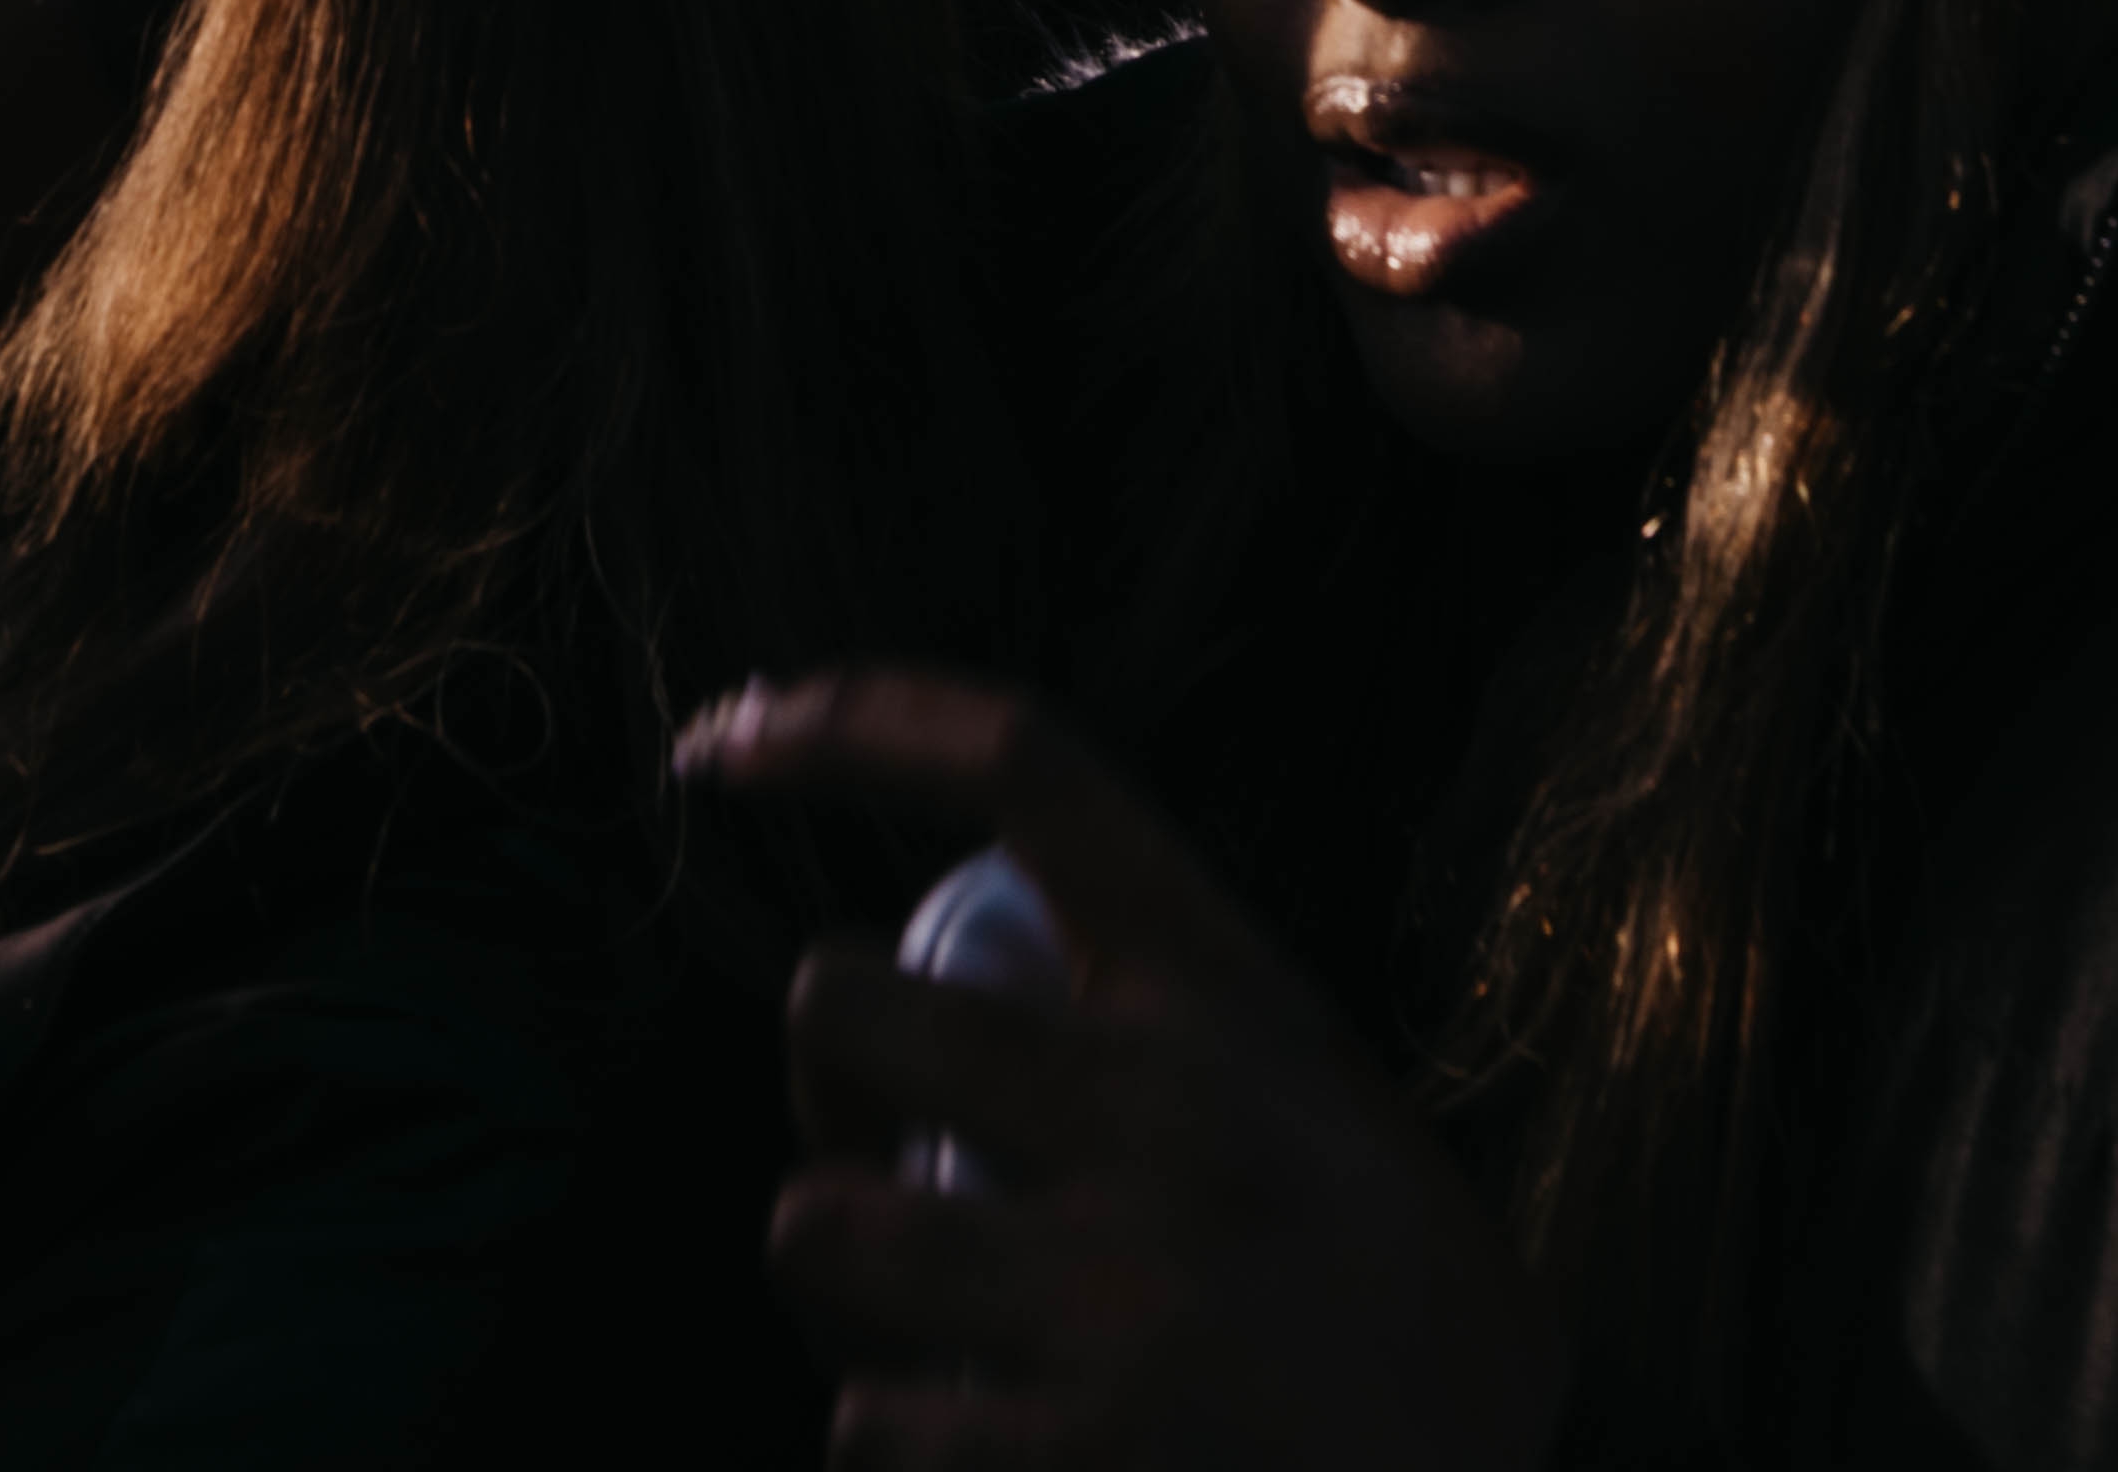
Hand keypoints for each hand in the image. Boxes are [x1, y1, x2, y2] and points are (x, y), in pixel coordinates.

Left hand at [676, 670, 1558, 1471]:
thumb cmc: (1394, 1313)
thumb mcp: (1313, 1104)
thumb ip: (1153, 1031)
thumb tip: (932, 1002)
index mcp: (1229, 994)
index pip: (1028, 767)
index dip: (853, 718)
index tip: (722, 735)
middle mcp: (1168, 1107)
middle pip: (834, 1002)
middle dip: (827, 1090)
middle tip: (892, 1166)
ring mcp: (1120, 1282)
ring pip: (811, 1224)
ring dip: (846, 1291)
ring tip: (938, 1331)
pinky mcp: (1081, 1449)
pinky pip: (859, 1423)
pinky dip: (900, 1447)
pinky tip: (990, 1456)